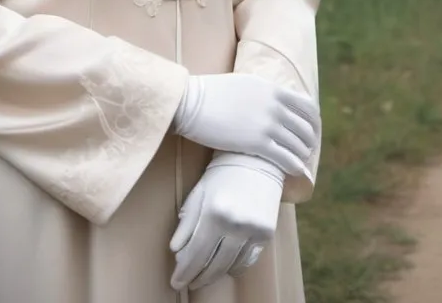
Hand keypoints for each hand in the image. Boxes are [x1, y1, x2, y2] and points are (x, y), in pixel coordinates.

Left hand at [169, 154, 283, 291]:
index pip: (195, 254)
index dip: (184, 272)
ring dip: (216, 274)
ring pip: (230, 266)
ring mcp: (253, 230)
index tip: (175, 282)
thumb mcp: (199, 192)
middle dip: (198, 277)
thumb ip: (187, 222)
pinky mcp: (266, 233)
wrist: (256, 159)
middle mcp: (235, 224)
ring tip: (204, 276)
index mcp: (214, 212)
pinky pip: (247, 260)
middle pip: (213, 265)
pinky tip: (225, 267)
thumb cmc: (222, 173)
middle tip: (189, 282)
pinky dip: (235, 266)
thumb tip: (175, 251)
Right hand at [172, 73, 318, 176]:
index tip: (312, 132)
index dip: (313, 123)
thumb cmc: (212, 93)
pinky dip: (294, 166)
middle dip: (309, 142)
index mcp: (273, 89)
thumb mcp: (245, 83)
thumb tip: (273, 99)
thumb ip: (264, 92)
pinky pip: (285, 158)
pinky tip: (294, 172)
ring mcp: (267, 124)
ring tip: (299, 163)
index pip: (307, 106)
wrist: (192, 102)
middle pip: (305, 128)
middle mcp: (275, 105)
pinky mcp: (257, 143)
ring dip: (302, 156)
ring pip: (297, 145)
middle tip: (306, 151)